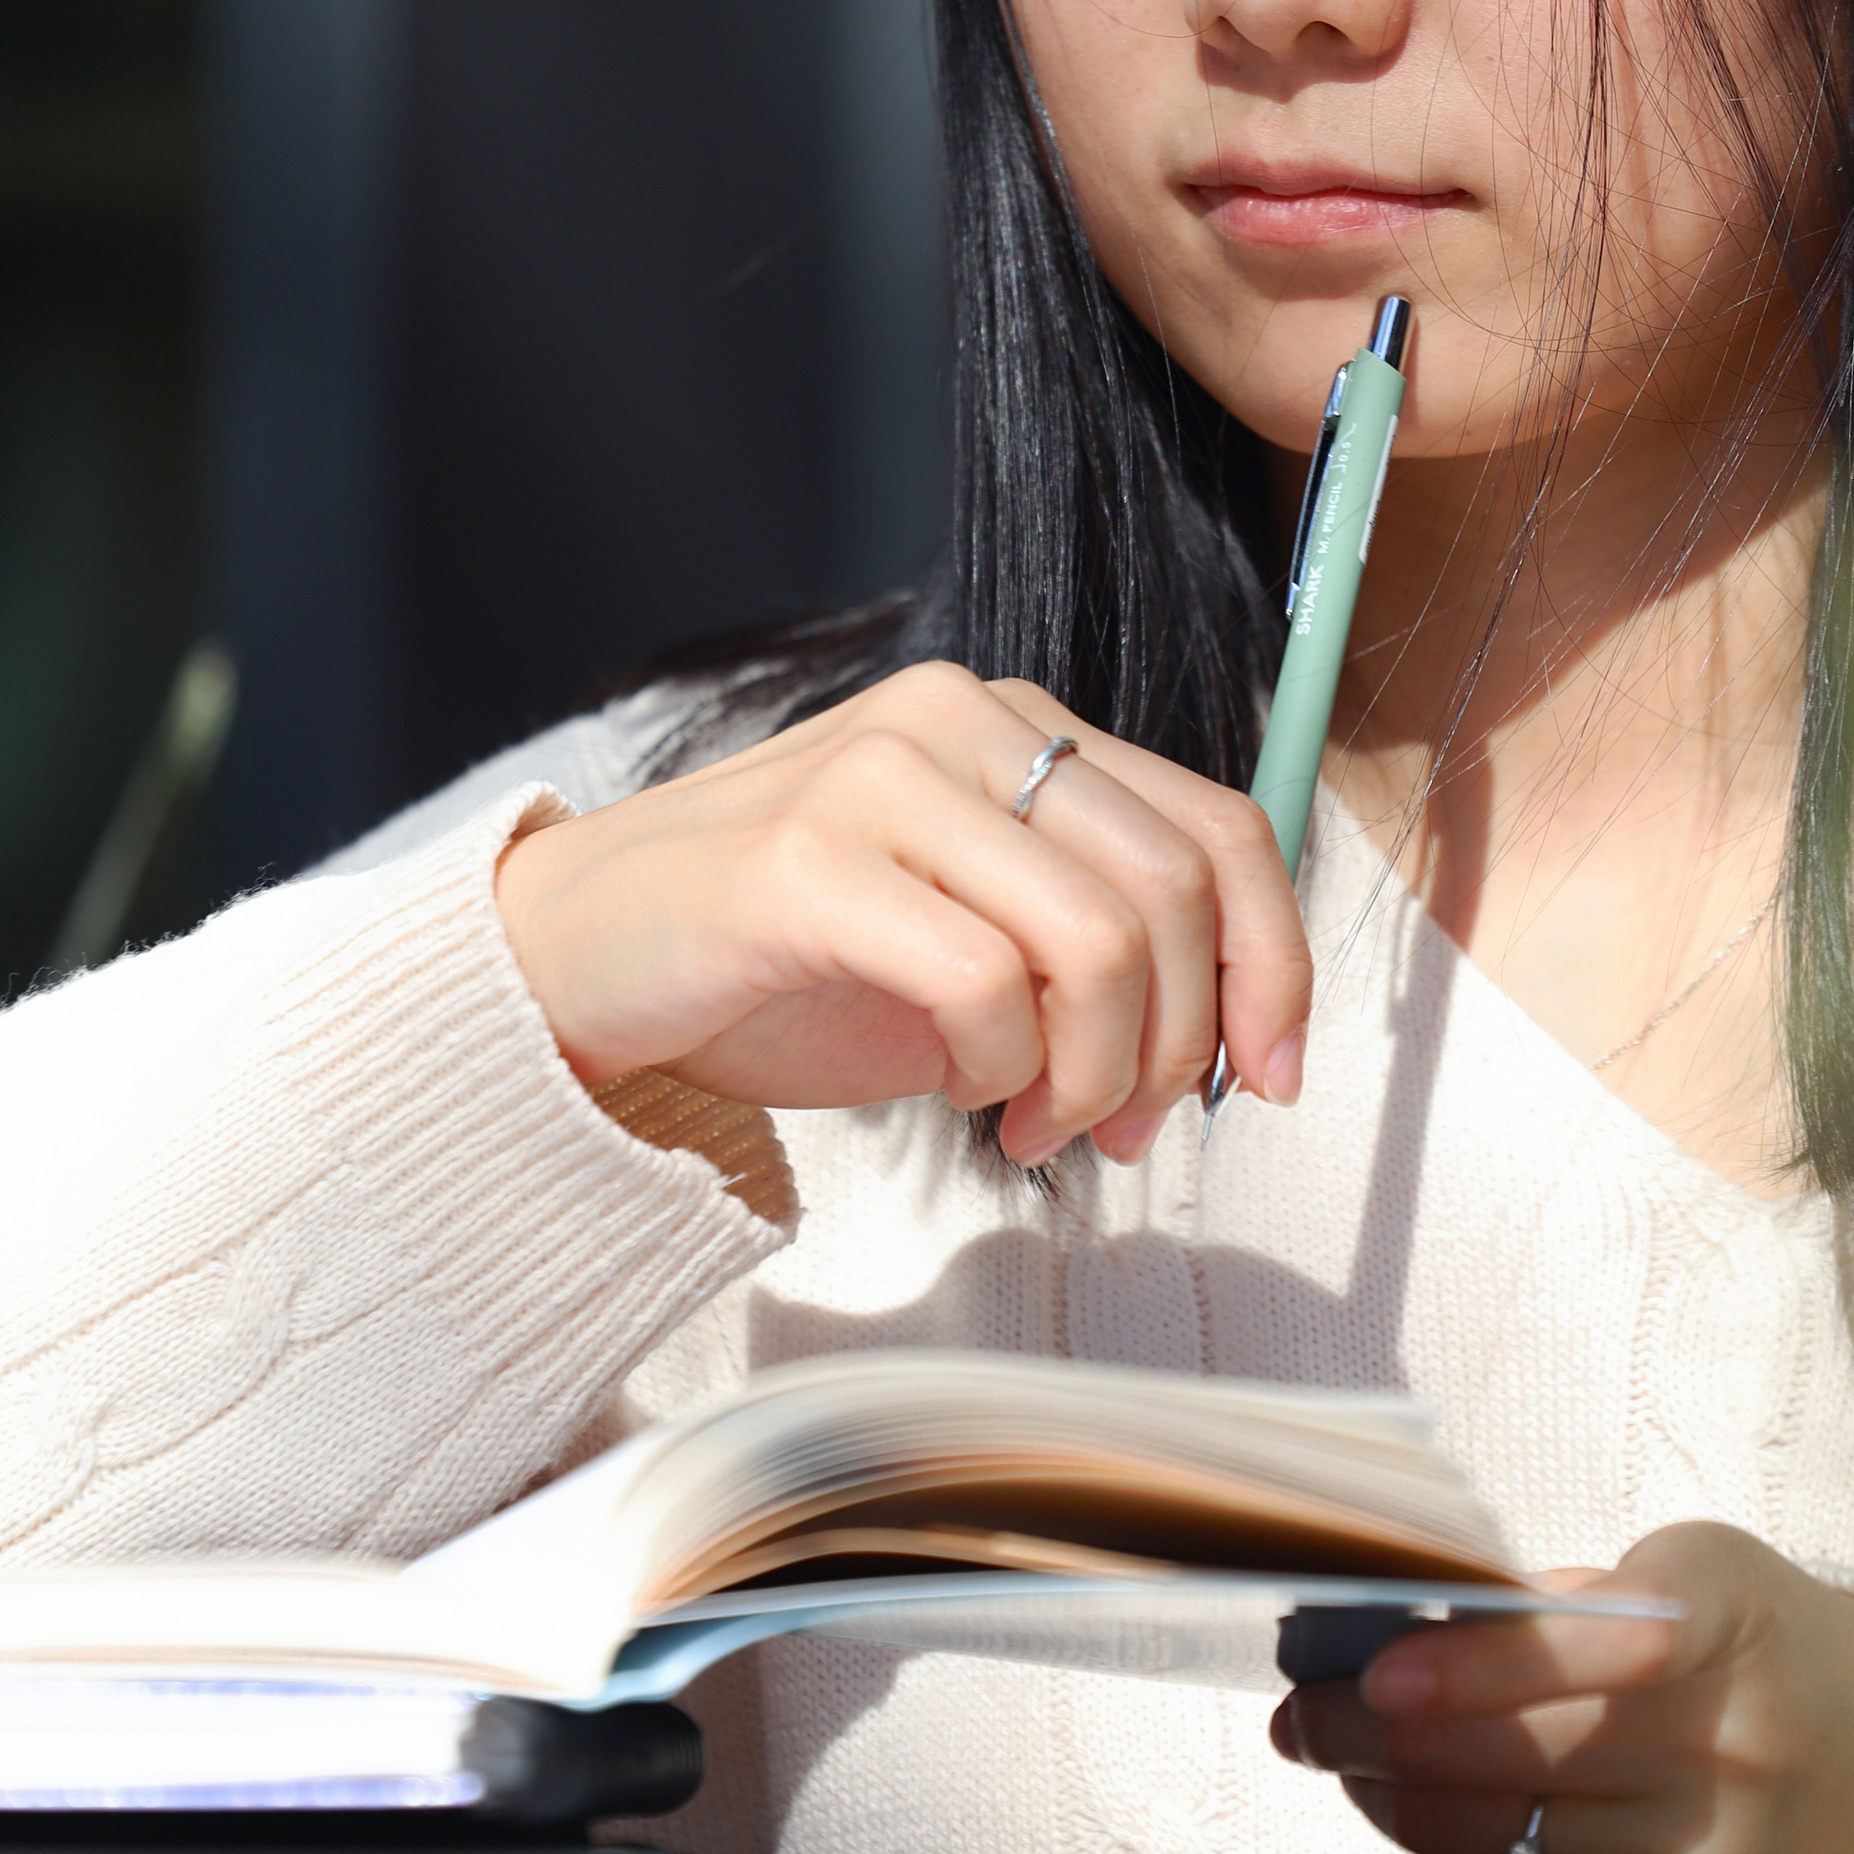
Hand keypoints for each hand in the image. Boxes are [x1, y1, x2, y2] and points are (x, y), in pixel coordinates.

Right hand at [494, 665, 1311, 1164]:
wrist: (580, 958)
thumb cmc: (787, 960)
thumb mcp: (974, 933)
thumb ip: (1088, 943)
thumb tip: (1232, 1038)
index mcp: (1019, 725)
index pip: (1218, 826)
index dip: (1273, 961)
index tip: (1268, 1074)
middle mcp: (963, 721)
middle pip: (1171, 891)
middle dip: (1179, 1044)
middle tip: (1129, 1131)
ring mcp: (883, 778)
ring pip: (1093, 939)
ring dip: (1092, 1072)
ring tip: (1040, 1125)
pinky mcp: (808, 859)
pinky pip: (982, 980)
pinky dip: (1000, 1068)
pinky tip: (968, 1094)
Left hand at [1271, 1523, 1853, 1853]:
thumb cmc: (1752, 1648)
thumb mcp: (1692, 1574)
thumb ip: (1563, 1600)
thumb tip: (1400, 1639)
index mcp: (1737, 1634)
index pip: (1606, 1648)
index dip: (1481, 1665)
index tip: (1378, 1668)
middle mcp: (1730, 1762)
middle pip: (1514, 1759)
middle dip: (1373, 1732)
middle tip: (1304, 1708)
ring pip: (1489, 1838)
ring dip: (1390, 1793)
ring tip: (1340, 1752)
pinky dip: (1440, 1851)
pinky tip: (1411, 1807)